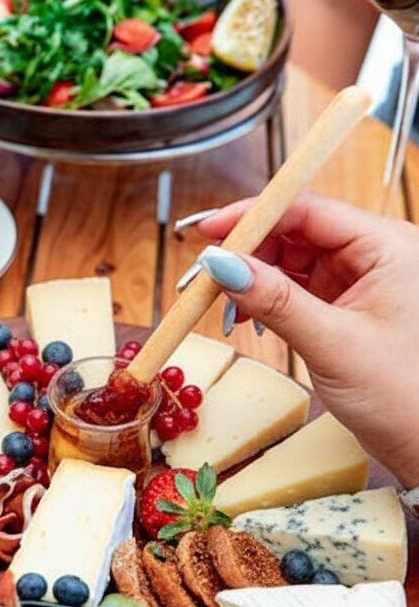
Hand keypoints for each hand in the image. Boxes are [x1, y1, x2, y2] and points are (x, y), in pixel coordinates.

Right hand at [196, 193, 418, 487]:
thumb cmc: (403, 396)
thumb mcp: (330, 344)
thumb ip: (274, 300)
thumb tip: (221, 265)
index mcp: (389, 247)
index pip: (309, 211)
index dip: (255, 216)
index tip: (209, 232)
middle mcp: (377, 254)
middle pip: (297, 230)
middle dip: (250, 249)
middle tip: (207, 271)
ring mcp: (362, 279)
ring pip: (294, 258)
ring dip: (255, 275)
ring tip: (224, 300)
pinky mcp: (349, 305)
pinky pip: (299, 286)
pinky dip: (269, 296)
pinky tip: (247, 313)